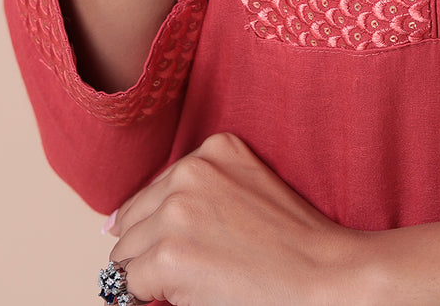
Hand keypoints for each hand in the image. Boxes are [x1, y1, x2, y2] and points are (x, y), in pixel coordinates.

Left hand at [106, 132, 374, 305]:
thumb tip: (116, 223)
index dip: (163, 226)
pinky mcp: (168, 256)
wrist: (323, 275)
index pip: (154, 190)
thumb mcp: (246, 187)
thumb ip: (197, 190)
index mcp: (215, 147)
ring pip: (126, 254)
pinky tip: (192, 291)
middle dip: (151, 248)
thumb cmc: (293, 242)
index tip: (187, 244)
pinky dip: (149, 297)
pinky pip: (130, 285)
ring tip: (197, 278)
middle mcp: (191, 171)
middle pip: (133, 219)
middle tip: (195, 267)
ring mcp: (177, 212)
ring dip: (150, 273)